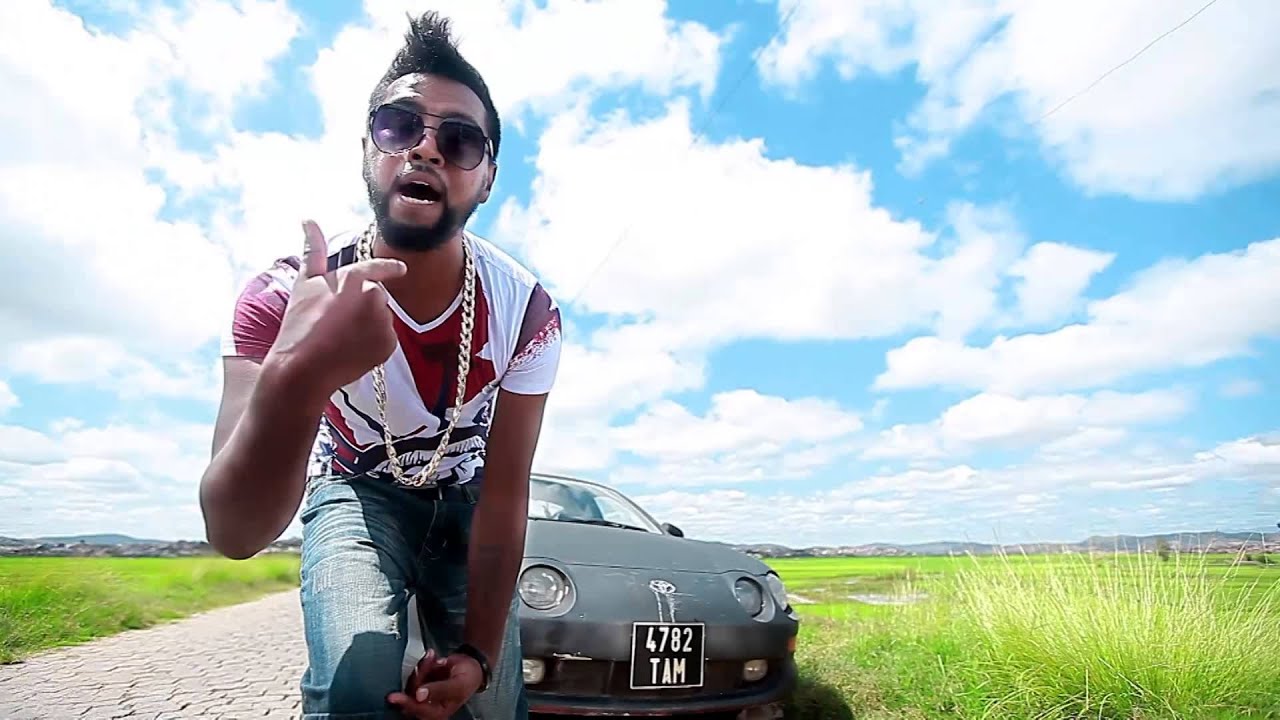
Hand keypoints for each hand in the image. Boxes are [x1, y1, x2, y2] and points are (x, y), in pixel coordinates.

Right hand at [267, 220, 405, 394]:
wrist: (304, 367)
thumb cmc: (299, 323)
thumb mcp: (305, 283)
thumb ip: (313, 250)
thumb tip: (308, 219)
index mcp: (355, 278)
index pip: (379, 268)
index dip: (390, 268)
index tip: (400, 269)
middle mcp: (375, 296)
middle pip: (376, 296)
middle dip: (361, 305)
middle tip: (336, 320)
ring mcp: (384, 321)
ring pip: (381, 318)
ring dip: (368, 323)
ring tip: (341, 336)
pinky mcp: (389, 345)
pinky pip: (385, 339)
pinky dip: (373, 343)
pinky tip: (351, 349)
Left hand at [387, 650, 484, 718]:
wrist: (472, 665)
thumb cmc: (468, 678)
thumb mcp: (458, 684)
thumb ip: (439, 690)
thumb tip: (419, 695)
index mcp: (439, 712)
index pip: (418, 710)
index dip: (407, 703)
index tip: (394, 697)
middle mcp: (428, 706)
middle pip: (412, 695)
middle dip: (420, 675)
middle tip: (431, 662)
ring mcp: (422, 693)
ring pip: (412, 682)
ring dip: (423, 667)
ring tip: (434, 658)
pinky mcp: (420, 681)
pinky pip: (415, 672)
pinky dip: (423, 663)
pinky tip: (433, 657)